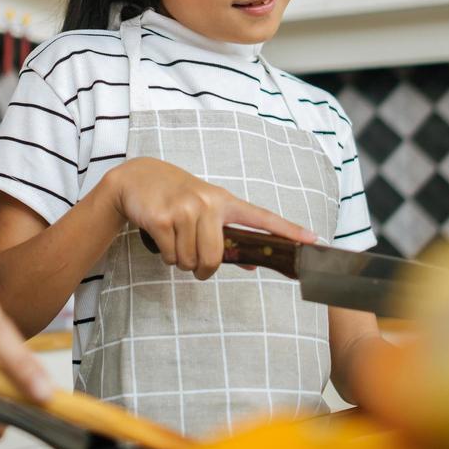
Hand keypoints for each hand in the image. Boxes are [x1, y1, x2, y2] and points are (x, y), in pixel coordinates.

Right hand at [105, 158, 314, 279]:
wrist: (136, 179)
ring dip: (181, 261)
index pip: (261, 218)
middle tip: (193, 262)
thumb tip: (253, 263)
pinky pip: (171, 256)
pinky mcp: (161, 218)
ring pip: (190, 261)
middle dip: (202, 269)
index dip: (288, 231)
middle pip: (215, 258)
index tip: (312, 241)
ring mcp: (184, 209)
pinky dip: (166, 256)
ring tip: (174, 240)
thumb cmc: (176, 196)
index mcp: (224, 201)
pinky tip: (161, 236)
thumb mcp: (205, 209)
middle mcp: (207, 203)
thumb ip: (229, 235)